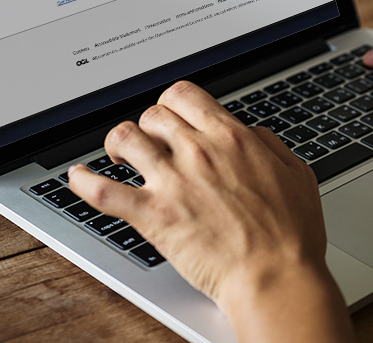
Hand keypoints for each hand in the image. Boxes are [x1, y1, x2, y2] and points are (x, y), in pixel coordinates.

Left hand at [67, 81, 353, 341]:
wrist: (275, 275)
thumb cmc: (290, 234)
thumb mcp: (296, 173)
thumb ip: (269, 145)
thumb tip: (251, 134)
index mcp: (231, 138)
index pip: (185, 96)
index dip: (172, 103)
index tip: (171, 117)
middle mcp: (198, 151)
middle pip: (153, 114)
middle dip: (148, 124)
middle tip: (149, 141)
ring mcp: (172, 182)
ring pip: (125, 138)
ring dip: (117, 143)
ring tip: (118, 155)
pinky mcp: (153, 215)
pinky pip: (103, 192)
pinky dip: (83, 182)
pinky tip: (76, 177)